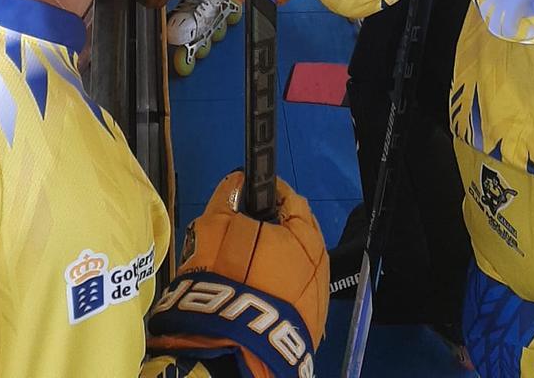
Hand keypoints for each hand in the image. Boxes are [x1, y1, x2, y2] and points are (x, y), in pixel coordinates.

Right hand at [147, 171, 328, 377]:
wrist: (230, 353)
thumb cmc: (224, 278)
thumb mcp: (213, 227)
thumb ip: (227, 197)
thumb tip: (237, 181)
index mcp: (304, 235)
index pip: (289, 198)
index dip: (265, 192)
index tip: (244, 196)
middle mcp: (320, 265)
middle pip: (296, 233)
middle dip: (271, 228)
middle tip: (240, 232)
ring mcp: (317, 300)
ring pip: (294, 267)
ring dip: (274, 260)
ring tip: (242, 266)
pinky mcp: (308, 329)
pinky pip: (292, 296)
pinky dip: (277, 289)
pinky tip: (252, 294)